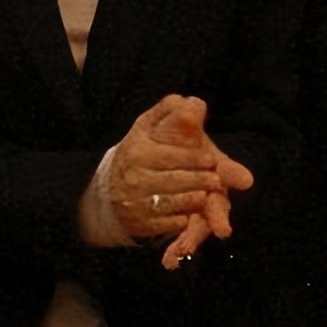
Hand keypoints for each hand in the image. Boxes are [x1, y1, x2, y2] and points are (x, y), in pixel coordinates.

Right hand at [109, 95, 223, 239]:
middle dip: (200, 180)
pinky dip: (181, 220)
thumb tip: (196, 103)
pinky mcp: (140, 223)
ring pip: (173, 203)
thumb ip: (171, 114)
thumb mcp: (147, 129)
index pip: (172, 155)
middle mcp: (134, 176)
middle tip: (216, 180)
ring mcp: (136, 201)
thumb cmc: (139, 154)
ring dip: (194, 200)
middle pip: (176, 180)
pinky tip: (190, 214)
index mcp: (137, 150)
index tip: (211, 159)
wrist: (110, 189)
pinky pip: (167, 224)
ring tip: (206, 195)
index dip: (196, 158)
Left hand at [146, 101, 253, 268]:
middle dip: (218, 215)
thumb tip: (192, 103)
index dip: (229, 173)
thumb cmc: (170, 137)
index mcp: (212, 165)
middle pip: (217, 204)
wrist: (151, 157)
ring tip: (185, 250)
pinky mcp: (183, 223)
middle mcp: (211, 191)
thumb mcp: (172, 123)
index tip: (239, 178)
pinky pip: (181, 238)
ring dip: (194, 238)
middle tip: (222, 227)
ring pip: (200, 226)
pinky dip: (177, 249)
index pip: (224, 171)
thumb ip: (183, 116)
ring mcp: (198, 209)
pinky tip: (170, 261)